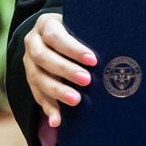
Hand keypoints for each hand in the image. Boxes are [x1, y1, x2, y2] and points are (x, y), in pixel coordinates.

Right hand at [21, 12, 95, 128]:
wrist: (52, 34)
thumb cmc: (75, 30)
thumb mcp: (78, 24)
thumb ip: (89, 33)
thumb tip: (116, 47)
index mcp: (45, 24)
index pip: (56, 36)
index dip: (73, 49)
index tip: (93, 60)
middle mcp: (32, 42)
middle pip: (43, 57)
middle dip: (65, 70)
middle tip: (87, 80)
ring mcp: (29, 62)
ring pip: (37, 77)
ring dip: (57, 91)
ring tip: (76, 100)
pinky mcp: (30, 79)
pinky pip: (37, 95)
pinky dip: (48, 108)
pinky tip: (57, 120)